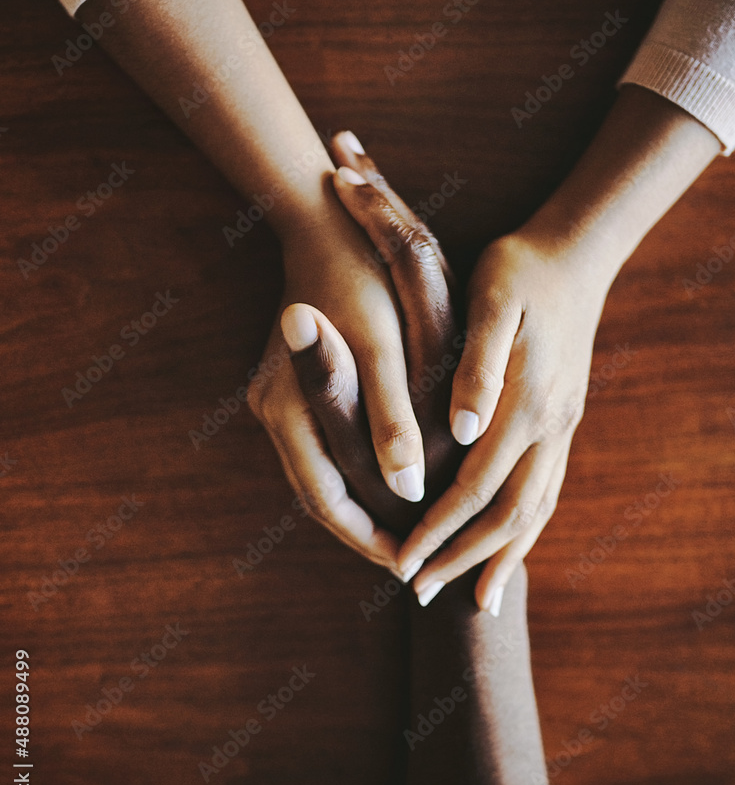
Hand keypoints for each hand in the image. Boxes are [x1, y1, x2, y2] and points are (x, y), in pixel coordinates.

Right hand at [247, 136, 440, 570]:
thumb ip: (390, 419)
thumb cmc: (364, 279)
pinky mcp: (292, 385)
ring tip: (409, 530)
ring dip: (362, 503)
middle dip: (365, 528)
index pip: (325, 498)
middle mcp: (271, 408)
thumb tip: (406, 489)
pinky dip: (357, 470)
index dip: (367, 535)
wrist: (329, 221)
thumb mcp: (385, 348)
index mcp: (288, 405)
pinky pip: (324, 444)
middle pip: (318, 494)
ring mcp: (277, 397)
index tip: (406, 564)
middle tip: (412, 559)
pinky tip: (394, 479)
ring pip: (321, 472)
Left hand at [400, 223, 611, 611]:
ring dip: (502, 557)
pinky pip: (549, 492)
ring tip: (474, 599)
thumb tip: (461, 433)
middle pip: (509, 514)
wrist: (574, 254)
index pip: (477, 485)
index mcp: (528, 401)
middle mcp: (551, 425)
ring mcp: (563, 427)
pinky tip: (511, 551)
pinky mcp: (564, 423)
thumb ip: (478, 368)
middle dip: (464, 557)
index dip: (439, 529)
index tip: (403, 563)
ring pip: (536, 511)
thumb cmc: (517, 270)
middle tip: (420, 592)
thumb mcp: (491, 301)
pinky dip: (529, 531)